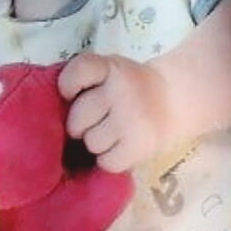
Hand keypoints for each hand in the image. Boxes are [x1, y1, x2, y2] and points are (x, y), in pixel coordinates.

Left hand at [60, 53, 176, 173]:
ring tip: (114, 135)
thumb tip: (54, 114)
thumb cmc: (132, 88)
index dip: (68, 86)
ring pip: (92, 143)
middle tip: (99, 121)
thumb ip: (87, 82)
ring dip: (98, 143)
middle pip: (78, 120)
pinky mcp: (141, 144)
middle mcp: (121, 91)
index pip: (78, 72)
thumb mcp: (112, 70)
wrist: (177, 99)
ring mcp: (132, 119)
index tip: (70, 94)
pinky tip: (122, 148)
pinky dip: (111, 160)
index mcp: (111, 68)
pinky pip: (107, 162)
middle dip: (83, 125)